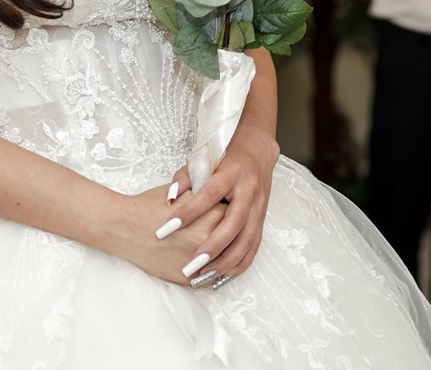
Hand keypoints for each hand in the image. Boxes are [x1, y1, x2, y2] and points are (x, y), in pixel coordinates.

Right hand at [102, 181, 227, 286]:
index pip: (233, 214)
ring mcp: (198, 261)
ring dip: (224, 257)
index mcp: (210, 214)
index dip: (228, 212)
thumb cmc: (150, 206)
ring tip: (222, 251)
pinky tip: (211, 265)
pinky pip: (209, 277)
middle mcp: (208, 239)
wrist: (124, 227)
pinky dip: (211, 272)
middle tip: (224, 231)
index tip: (226, 211)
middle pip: (232, 238)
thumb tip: (221, 197)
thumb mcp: (183, 191)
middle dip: (229, 235)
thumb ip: (206, 194)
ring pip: (223, 260)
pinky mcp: (188, 278)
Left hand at [155, 126, 279, 283]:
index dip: (188, 212)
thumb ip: (185, 178)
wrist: (258, 153)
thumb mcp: (203, 160)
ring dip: (227, 262)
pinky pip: (254, 246)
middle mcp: (249, 191)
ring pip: (247, 240)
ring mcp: (259, 207)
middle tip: (191, 265)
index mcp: (232, 173)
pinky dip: (240, 263)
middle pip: (233, 224)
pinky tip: (223, 276)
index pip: (208, 195)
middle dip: (212, 248)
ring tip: (205, 277)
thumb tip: (170, 197)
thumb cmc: (225, 158)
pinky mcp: (263, 219)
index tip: (167, 228)